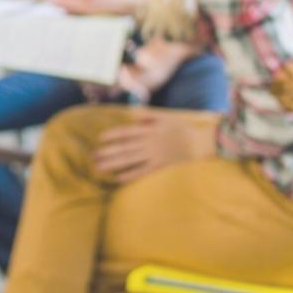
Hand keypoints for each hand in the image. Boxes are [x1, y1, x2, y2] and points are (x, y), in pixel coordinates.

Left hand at [93, 109, 217, 183]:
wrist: (200, 143)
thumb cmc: (182, 128)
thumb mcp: (164, 117)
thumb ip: (147, 115)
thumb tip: (131, 114)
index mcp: (149, 130)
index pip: (126, 133)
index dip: (112, 135)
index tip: (99, 139)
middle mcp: (148, 143)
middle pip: (124, 148)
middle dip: (107, 152)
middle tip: (92, 157)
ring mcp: (154, 156)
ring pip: (129, 160)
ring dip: (113, 164)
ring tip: (99, 167)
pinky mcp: (160, 166)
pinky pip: (142, 172)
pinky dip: (130, 175)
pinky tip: (118, 178)